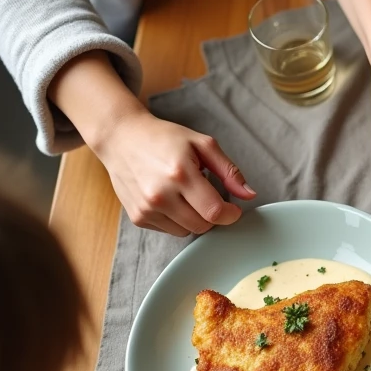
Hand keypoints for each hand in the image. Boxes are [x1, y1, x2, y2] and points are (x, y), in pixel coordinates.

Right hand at [89, 108, 255, 235]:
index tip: (233, 208)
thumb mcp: (202, 144)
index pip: (214, 212)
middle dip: (212, 215)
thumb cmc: (165, 138)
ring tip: (186, 194)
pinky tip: (170, 199)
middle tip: (207, 196)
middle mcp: (160, 195)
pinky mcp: (138, 217)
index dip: (230, 214)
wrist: (121, 138)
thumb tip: (249, 195)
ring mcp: (146, 209)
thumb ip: (229, 171)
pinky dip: (177, 219)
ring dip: (194, 218)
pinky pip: (170, 230)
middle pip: (203, 226)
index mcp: (180, 174)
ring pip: (187, 231)